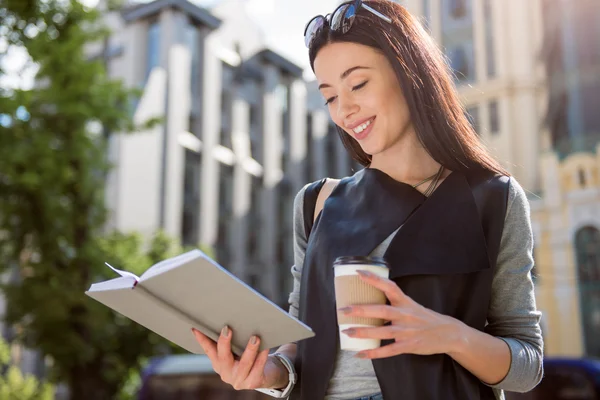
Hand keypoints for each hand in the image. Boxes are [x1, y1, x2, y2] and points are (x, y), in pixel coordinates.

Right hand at [192, 327, 285, 389]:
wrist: (262, 376)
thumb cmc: (246, 358)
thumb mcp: (234, 352)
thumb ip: (228, 341)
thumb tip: (227, 318)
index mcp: (218, 364)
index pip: (208, 350)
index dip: (201, 339)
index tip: (196, 328)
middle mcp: (226, 373)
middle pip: (223, 357)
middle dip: (224, 343)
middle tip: (227, 329)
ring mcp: (239, 379)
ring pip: (244, 363)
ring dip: (249, 350)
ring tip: (255, 338)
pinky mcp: (253, 382)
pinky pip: (258, 368)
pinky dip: (262, 357)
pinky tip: (265, 348)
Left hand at [338, 270, 462, 359]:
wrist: (448, 334)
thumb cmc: (425, 318)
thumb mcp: (411, 305)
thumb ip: (393, 303)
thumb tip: (368, 300)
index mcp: (405, 302)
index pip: (389, 286)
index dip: (374, 279)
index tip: (358, 272)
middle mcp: (405, 315)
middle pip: (381, 311)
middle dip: (361, 310)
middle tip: (343, 309)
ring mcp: (407, 331)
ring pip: (382, 332)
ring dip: (363, 332)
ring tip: (347, 332)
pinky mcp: (409, 346)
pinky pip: (389, 350)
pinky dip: (374, 353)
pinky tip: (360, 353)